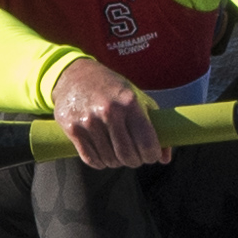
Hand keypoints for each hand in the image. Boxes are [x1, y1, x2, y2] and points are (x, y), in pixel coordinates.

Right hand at [51, 58, 166, 168]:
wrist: (74, 75)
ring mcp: (89, 121)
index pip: (147, 144)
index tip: (151, 155)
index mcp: (129, 102)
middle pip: (128, 156)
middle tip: (134, 156)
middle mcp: (109, 112)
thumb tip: (165, 159)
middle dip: (135, 161)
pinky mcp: (72, 129)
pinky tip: (103, 155)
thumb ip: (155, 126)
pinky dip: (100, 162)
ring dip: (116, 162)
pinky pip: (91, 159)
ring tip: (117, 152)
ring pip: (109, 160)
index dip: (152, 155)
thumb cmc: (112, 88)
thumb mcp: (138, 98)